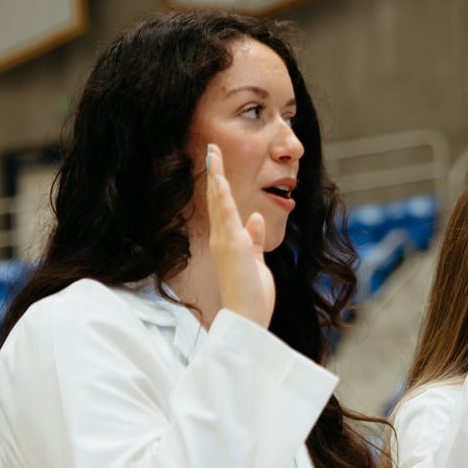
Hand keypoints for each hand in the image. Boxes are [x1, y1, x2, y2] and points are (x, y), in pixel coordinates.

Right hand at [205, 144, 275, 328]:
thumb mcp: (256, 260)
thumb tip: (255, 218)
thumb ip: (254, 239)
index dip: (220, 184)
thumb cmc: (251, 294)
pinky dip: (223, 198)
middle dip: (214, 173)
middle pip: (216, 199)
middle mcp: (222, 238)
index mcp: (228, 241)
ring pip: (218, 203)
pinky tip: (220, 179)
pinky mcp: (232, 247)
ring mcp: (225, 241)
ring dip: (216, 177)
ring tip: (214, 154)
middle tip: (212, 149)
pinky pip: (226, 217)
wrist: (246, 317)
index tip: (219, 164)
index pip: (223, 207)